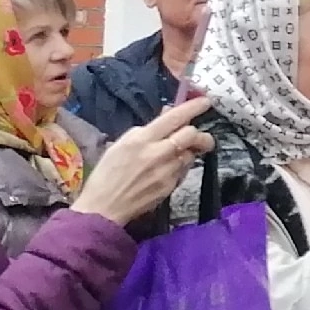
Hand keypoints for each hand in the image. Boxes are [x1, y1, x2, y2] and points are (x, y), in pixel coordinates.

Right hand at [73, 97, 210, 225]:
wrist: (103, 208)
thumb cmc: (107, 174)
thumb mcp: (121, 144)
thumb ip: (147, 129)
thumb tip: (169, 113)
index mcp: (142, 139)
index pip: (174, 118)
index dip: (193, 107)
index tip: (205, 101)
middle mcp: (158, 153)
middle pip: (192, 135)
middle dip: (199, 133)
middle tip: (198, 135)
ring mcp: (167, 171)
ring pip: (191, 153)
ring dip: (189, 151)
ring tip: (177, 154)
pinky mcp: (171, 187)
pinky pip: (184, 171)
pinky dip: (180, 167)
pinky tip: (168, 169)